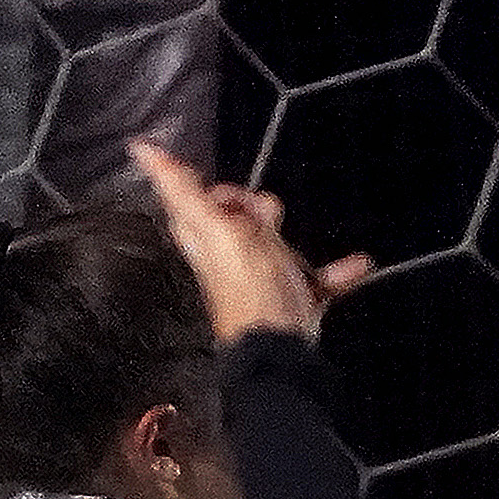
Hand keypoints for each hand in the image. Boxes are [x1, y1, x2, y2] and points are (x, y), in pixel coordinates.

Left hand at [128, 136, 375, 344]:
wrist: (282, 349)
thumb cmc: (250, 290)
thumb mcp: (213, 228)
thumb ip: (181, 191)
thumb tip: (140, 149)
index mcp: (206, 241)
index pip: (194, 202)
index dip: (211, 190)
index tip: (230, 196)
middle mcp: (231, 259)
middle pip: (240, 217)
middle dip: (258, 209)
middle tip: (264, 222)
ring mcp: (262, 280)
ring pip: (276, 245)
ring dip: (291, 240)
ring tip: (293, 253)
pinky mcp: (293, 300)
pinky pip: (316, 278)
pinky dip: (334, 272)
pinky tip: (358, 264)